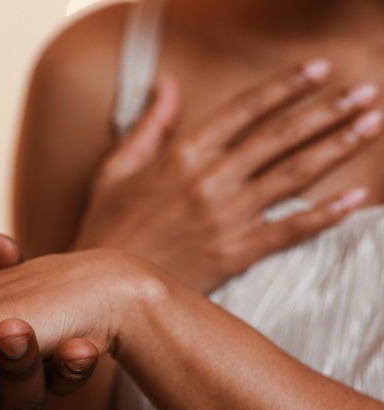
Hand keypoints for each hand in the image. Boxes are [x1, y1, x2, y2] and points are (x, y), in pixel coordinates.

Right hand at [76, 60, 379, 291]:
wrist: (104, 288)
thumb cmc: (105, 227)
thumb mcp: (116, 169)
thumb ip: (149, 125)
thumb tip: (166, 84)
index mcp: (182, 155)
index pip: (245, 110)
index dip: (286, 86)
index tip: (320, 69)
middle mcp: (209, 180)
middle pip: (281, 136)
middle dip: (328, 110)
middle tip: (366, 92)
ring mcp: (225, 217)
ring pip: (293, 175)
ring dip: (338, 146)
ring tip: (371, 124)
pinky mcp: (234, 253)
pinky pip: (291, 229)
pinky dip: (326, 214)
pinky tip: (356, 199)